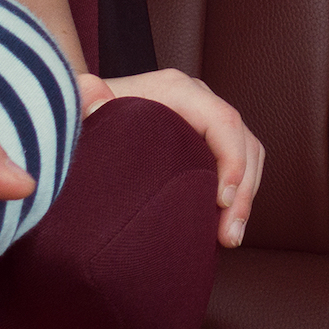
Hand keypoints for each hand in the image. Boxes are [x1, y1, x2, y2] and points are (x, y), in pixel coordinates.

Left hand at [79, 68, 263, 245]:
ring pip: (247, 153)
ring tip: (228, 237)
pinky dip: (237, 193)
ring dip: (244, 196)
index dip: (232, 162)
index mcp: (177, 91)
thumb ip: (83, 101)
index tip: (223, 202)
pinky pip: (235, 162)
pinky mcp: (204, 139)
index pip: (224, 121)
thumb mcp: (81, 108)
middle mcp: (198, 100)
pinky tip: (221, 224)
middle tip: (229, 235)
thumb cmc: (87, 110)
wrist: (87, 107)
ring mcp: (204, 119)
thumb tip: (92, 93)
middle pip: (242, 141)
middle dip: (243, 191)